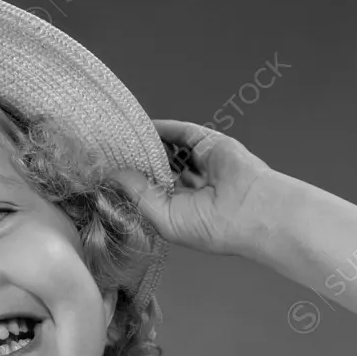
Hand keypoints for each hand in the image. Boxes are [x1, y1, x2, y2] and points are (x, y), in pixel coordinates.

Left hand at [110, 119, 276, 256]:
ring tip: (119, 140)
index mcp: (177, 209)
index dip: (127, 183)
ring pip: (166, 149)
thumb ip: (137, 195)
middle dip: (133, 162)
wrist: (253, 212)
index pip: (146, 192)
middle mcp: (187, 186)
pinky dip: (161, 128)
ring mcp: (199, 163)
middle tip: (107, 154)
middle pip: (154, 168)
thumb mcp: (163, 217)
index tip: (104, 174)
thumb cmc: (212, 227)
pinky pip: (180, 133)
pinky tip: (140, 128)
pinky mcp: (208, 144)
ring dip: (145, 145)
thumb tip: (114, 176)